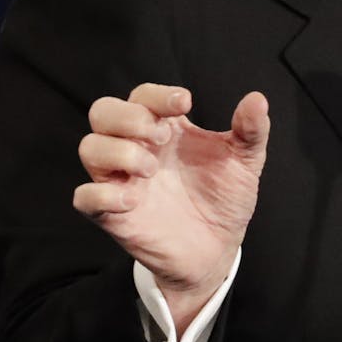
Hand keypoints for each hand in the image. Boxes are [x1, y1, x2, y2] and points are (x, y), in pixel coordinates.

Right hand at [73, 84, 269, 329]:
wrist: (220, 247)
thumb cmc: (224, 197)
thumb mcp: (246, 161)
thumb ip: (251, 130)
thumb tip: (257, 99)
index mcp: (166, 128)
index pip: (142, 96)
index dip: (157, 94)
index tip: (185, 104)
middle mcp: (138, 148)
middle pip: (103, 111)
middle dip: (127, 116)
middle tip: (160, 136)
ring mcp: (122, 180)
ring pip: (90, 148)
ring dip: (118, 151)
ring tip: (151, 169)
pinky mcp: (113, 215)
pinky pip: (84, 197)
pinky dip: (102, 193)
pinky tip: (134, 198)